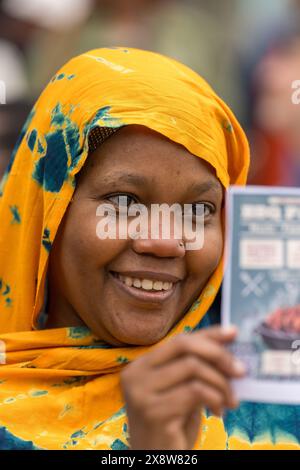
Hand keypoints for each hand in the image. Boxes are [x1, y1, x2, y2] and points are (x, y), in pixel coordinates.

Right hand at [120, 326, 244, 449]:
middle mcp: (135, 374)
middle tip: (241, 371)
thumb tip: (228, 342)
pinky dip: (215, 398)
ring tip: (230, 401)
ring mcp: (141, 393)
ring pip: (193, 367)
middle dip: (218, 355)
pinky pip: (195, 391)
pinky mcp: (153, 411)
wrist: (158, 461)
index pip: (179, 340)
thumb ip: (197, 368)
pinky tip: (218, 413)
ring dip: (221, 384)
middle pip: (184, 346)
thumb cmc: (173, 426)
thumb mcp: (184, 391)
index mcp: (141, 365)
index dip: (208, 334)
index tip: (234, 333)